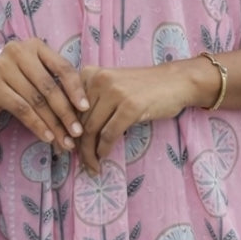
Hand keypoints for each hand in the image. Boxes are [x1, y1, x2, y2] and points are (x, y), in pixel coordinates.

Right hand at [0, 37, 89, 146]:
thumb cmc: (13, 80)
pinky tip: (47, 137)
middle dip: (66, 113)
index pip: (62, 67)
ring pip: (36, 100)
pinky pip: (21, 109)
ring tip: (65, 141)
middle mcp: (18, 52)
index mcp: (35, 46)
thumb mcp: (34, 74)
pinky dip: (36, 125)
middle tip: (77, 133)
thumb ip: (54, 82)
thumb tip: (83, 108)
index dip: (76, 89)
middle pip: (49, 86)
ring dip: (53, 124)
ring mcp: (3, 67)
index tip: (86, 108)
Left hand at [77, 61, 206, 173]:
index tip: (64, 147)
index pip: (69, 106)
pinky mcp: (130, 106)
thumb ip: (93, 101)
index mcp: (90, 73)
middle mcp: (99, 80)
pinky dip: (103, 149)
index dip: (64, 130)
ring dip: (89, 152)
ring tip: (91, 166)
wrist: (176, 81)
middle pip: (79, 120)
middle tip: (78, 161)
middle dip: (77, 145)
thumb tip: (72, 131)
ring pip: (91, 129)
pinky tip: (103, 157)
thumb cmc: (144, 87)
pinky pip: (109, 134)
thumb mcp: (113, 85)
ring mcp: (115, 92)